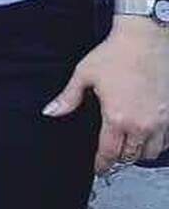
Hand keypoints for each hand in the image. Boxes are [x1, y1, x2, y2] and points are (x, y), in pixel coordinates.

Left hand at [43, 18, 168, 172]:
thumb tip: (50, 111)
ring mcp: (159, 122)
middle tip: (110, 157)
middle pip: (130, 156)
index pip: (109, 152)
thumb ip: (68, 97)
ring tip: (127, 147)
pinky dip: (156, 144)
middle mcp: (141, 125)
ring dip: (138, 153)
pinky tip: (146, 137)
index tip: (98, 168)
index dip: (102, 163)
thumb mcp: (84, 74)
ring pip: (150, 152)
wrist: (144, 40)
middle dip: (119, 159)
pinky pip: (165, 141)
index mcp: (117, 118)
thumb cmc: (114, 54)